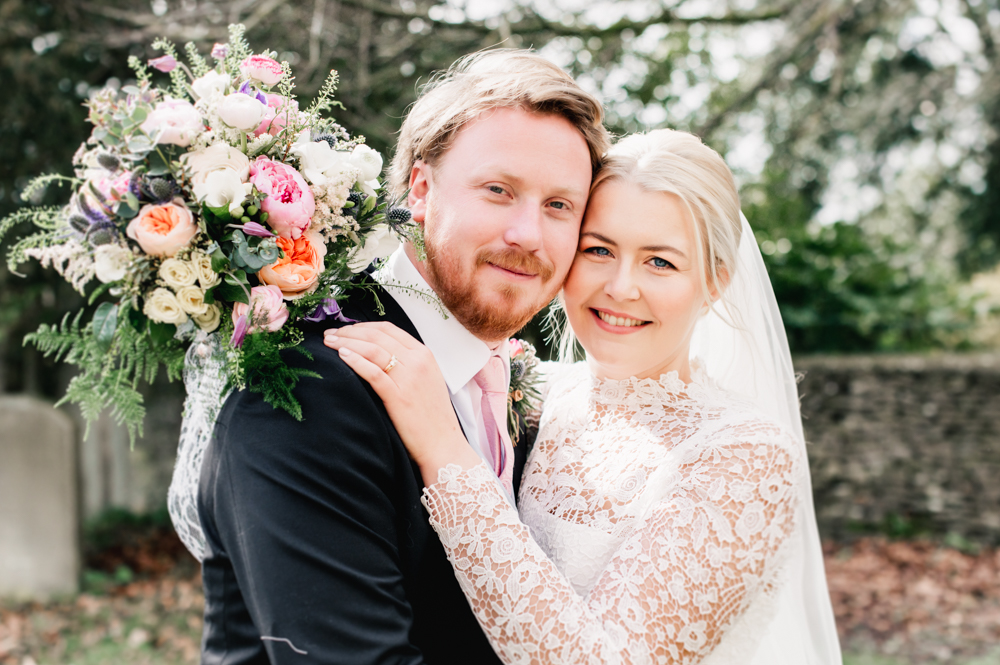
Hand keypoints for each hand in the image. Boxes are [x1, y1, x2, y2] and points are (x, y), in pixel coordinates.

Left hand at [323, 322, 480, 485]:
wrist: (443, 444)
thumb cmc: (432, 417)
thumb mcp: (426, 381)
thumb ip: (408, 364)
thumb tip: (379, 354)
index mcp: (425, 355)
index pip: (388, 329)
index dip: (362, 326)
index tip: (345, 330)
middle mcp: (418, 361)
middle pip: (377, 336)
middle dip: (349, 332)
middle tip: (330, 334)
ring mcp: (409, 378)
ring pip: (372, 349)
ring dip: (347, 342)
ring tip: (329, 343)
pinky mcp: (398, 396)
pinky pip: (373, 372)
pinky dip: (355, 361)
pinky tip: (341, 356)